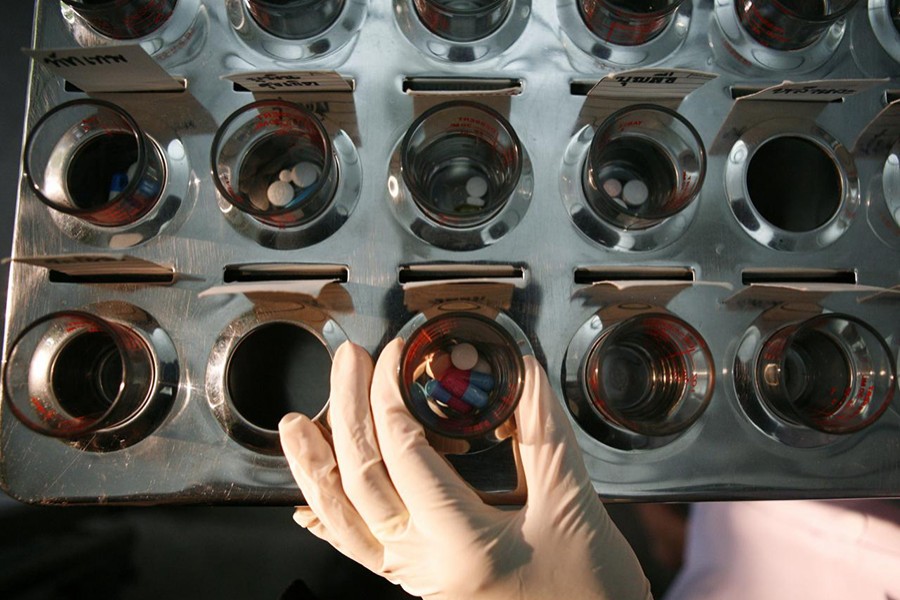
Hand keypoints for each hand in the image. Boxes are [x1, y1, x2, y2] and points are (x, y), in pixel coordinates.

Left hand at [279, 340, 650, 599]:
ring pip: (343, 519)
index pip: (404, 453)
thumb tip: (521, 369)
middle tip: (346, 360)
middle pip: (362, 477)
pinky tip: (306, 508)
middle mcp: (424, 564)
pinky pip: (357, 552)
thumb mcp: (572, 505)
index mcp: (463, 543)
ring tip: (294, 426)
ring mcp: (413, 578)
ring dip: (314, 468)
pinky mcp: (416, 583)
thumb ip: (543, 432)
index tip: (396, 354)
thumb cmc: (588, 588)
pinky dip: (328, 524)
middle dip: (348, 410)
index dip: (391, 394)